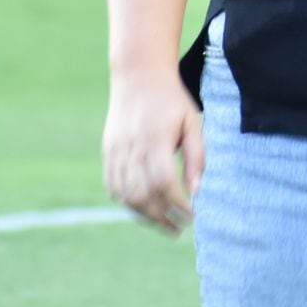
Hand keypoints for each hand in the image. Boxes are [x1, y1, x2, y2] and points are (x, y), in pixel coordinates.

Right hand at [102, 66, 204, 236]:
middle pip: (143, 195)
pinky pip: (113, 187)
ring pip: (126, 196)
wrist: (138, 77)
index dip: (178, 205)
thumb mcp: (192, 122)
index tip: (192, 215)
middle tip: (179, 229)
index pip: (164, 183)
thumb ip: (196, 157)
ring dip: (145, 215)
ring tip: (164, 224)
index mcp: (155, 140)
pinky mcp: (108, 153)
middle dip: (162, 218)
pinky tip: (143, 209)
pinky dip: (127, 203)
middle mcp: (132, 149)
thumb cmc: (172, 100)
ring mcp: (116, 152)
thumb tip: (197, 192)